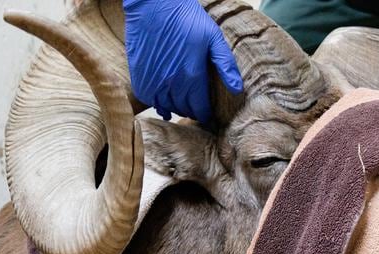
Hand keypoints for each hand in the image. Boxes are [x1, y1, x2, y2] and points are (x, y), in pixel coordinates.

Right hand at [123, 0, 242, 123]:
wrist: (154, 4)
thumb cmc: (187, 18)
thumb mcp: (214, 38)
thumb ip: (226, 65)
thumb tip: (238, 89)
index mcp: (192, 76)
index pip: (201, 108)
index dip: (206, 115)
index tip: (209, 116)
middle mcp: (172, 82)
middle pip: (185, 109)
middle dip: (193, 111)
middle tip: (198, 110)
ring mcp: (154, 80)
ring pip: (167, 106)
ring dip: (176, 108)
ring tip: (183, 105)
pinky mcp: (140, 75)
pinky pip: (149, 99)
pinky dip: (157, 103)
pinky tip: (164, 101)